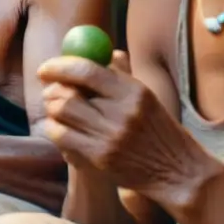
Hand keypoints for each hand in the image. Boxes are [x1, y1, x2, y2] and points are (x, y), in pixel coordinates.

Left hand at [38, 51, 211, 201]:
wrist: (178, 172)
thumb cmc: (158, 130)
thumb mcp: (146, 97)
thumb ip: (120, 73)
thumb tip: (95, 50)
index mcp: (134, 91)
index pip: (87, 70)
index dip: (60, 66)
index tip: (45, 68)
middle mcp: (122, 112)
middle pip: (67, 93)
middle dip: (52, 90)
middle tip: (49, 91)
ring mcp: (110, 137)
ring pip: (61, 114)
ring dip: (52, 110)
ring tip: (57, 111)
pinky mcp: (101, 157)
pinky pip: (62, 137)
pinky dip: (55, 130)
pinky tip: (62, 130)